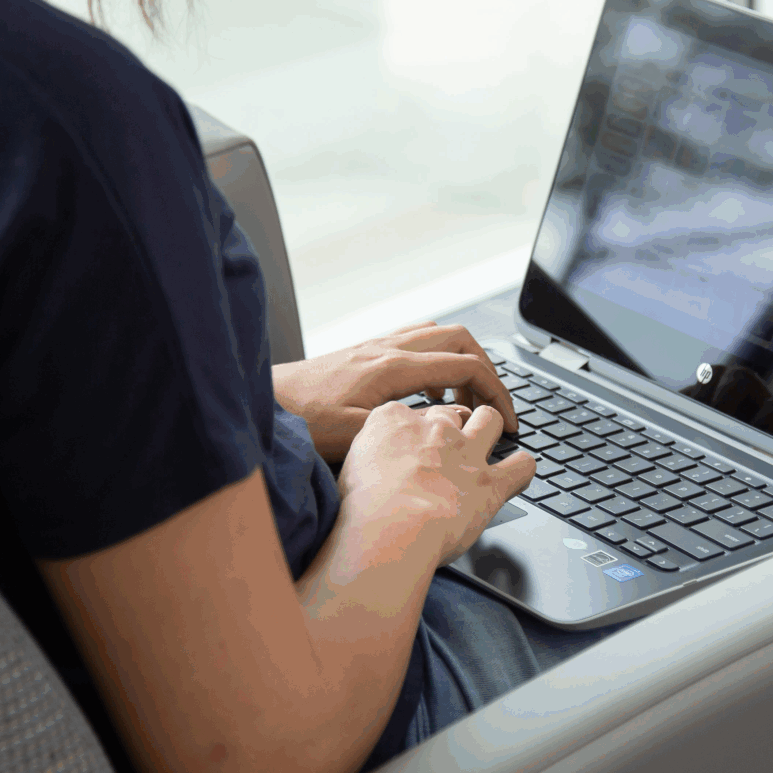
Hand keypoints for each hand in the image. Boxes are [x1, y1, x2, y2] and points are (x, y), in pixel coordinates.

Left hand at [272, 322, 517, 462]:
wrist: (264, 403)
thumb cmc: (300, 420)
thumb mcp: (356, 436)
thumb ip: (408, 427)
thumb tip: (451, 423)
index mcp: (393, 367)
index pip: (466, 366)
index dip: (497, 392)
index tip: (509, 421)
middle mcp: (389, 348)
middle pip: (460, 339)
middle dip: (488, 371)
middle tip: (494, 407)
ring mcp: (377, 347)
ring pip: (439, 336)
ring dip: (463, 362)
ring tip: (465, 402)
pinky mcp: (365, 353)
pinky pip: (417, 344)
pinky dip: (437, 363)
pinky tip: (428, 397)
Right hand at [335, 402, 535, 567]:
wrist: (389, 529)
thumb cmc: (362, 507)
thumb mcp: (347, 467)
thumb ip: (368, 455)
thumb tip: (371, 464)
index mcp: (393, 420)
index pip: (413, 412)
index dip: (416, 431)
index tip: (414, 447)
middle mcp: (434, 429)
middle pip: (451, 413)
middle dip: (453, 425)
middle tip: (449, 447)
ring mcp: (466, 452)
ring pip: (489, 419)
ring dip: (491, 429)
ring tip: (488, 443)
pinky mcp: (490, 482)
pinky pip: (521, 465)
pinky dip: (523, 468)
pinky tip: (519, 472)